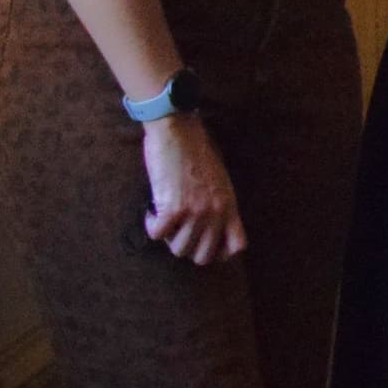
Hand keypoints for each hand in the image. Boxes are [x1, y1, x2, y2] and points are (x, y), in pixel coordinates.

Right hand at [140, 118, 245, 265]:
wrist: (180, 132)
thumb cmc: (198, 153)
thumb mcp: (220, 181)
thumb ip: (219, 205)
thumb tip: (209, 229)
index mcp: (230, 206)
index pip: (236, 247)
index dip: (219, 253)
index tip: (203, 245)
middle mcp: (215, 213)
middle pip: (202, 256)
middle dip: (188, 247)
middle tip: (178, 231)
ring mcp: (194, 211)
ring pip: (179, 249)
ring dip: (168, 237)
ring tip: (165, 219)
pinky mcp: (171, 207)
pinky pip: (157, 234)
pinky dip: (151, 226)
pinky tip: (152, 212)